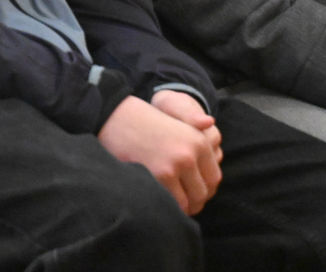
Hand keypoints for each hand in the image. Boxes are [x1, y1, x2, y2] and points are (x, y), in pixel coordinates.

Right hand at [98, 95, 221, 214]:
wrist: (112, 116)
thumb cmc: (141, 123)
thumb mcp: (174, 125)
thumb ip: (195, 144)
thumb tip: (210, 128)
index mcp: (199, 140)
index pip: (213, 179)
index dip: (203, 190)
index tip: (191, 194)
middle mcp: (191, 153)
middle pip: (203, 193)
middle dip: (192, 202)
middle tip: (178, 202)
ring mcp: (176, 165)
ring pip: (189, 202)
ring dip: (180, 207)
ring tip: (167, 204)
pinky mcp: (160, 175)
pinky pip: (172, 204)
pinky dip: (167, 208)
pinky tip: (157, 202)